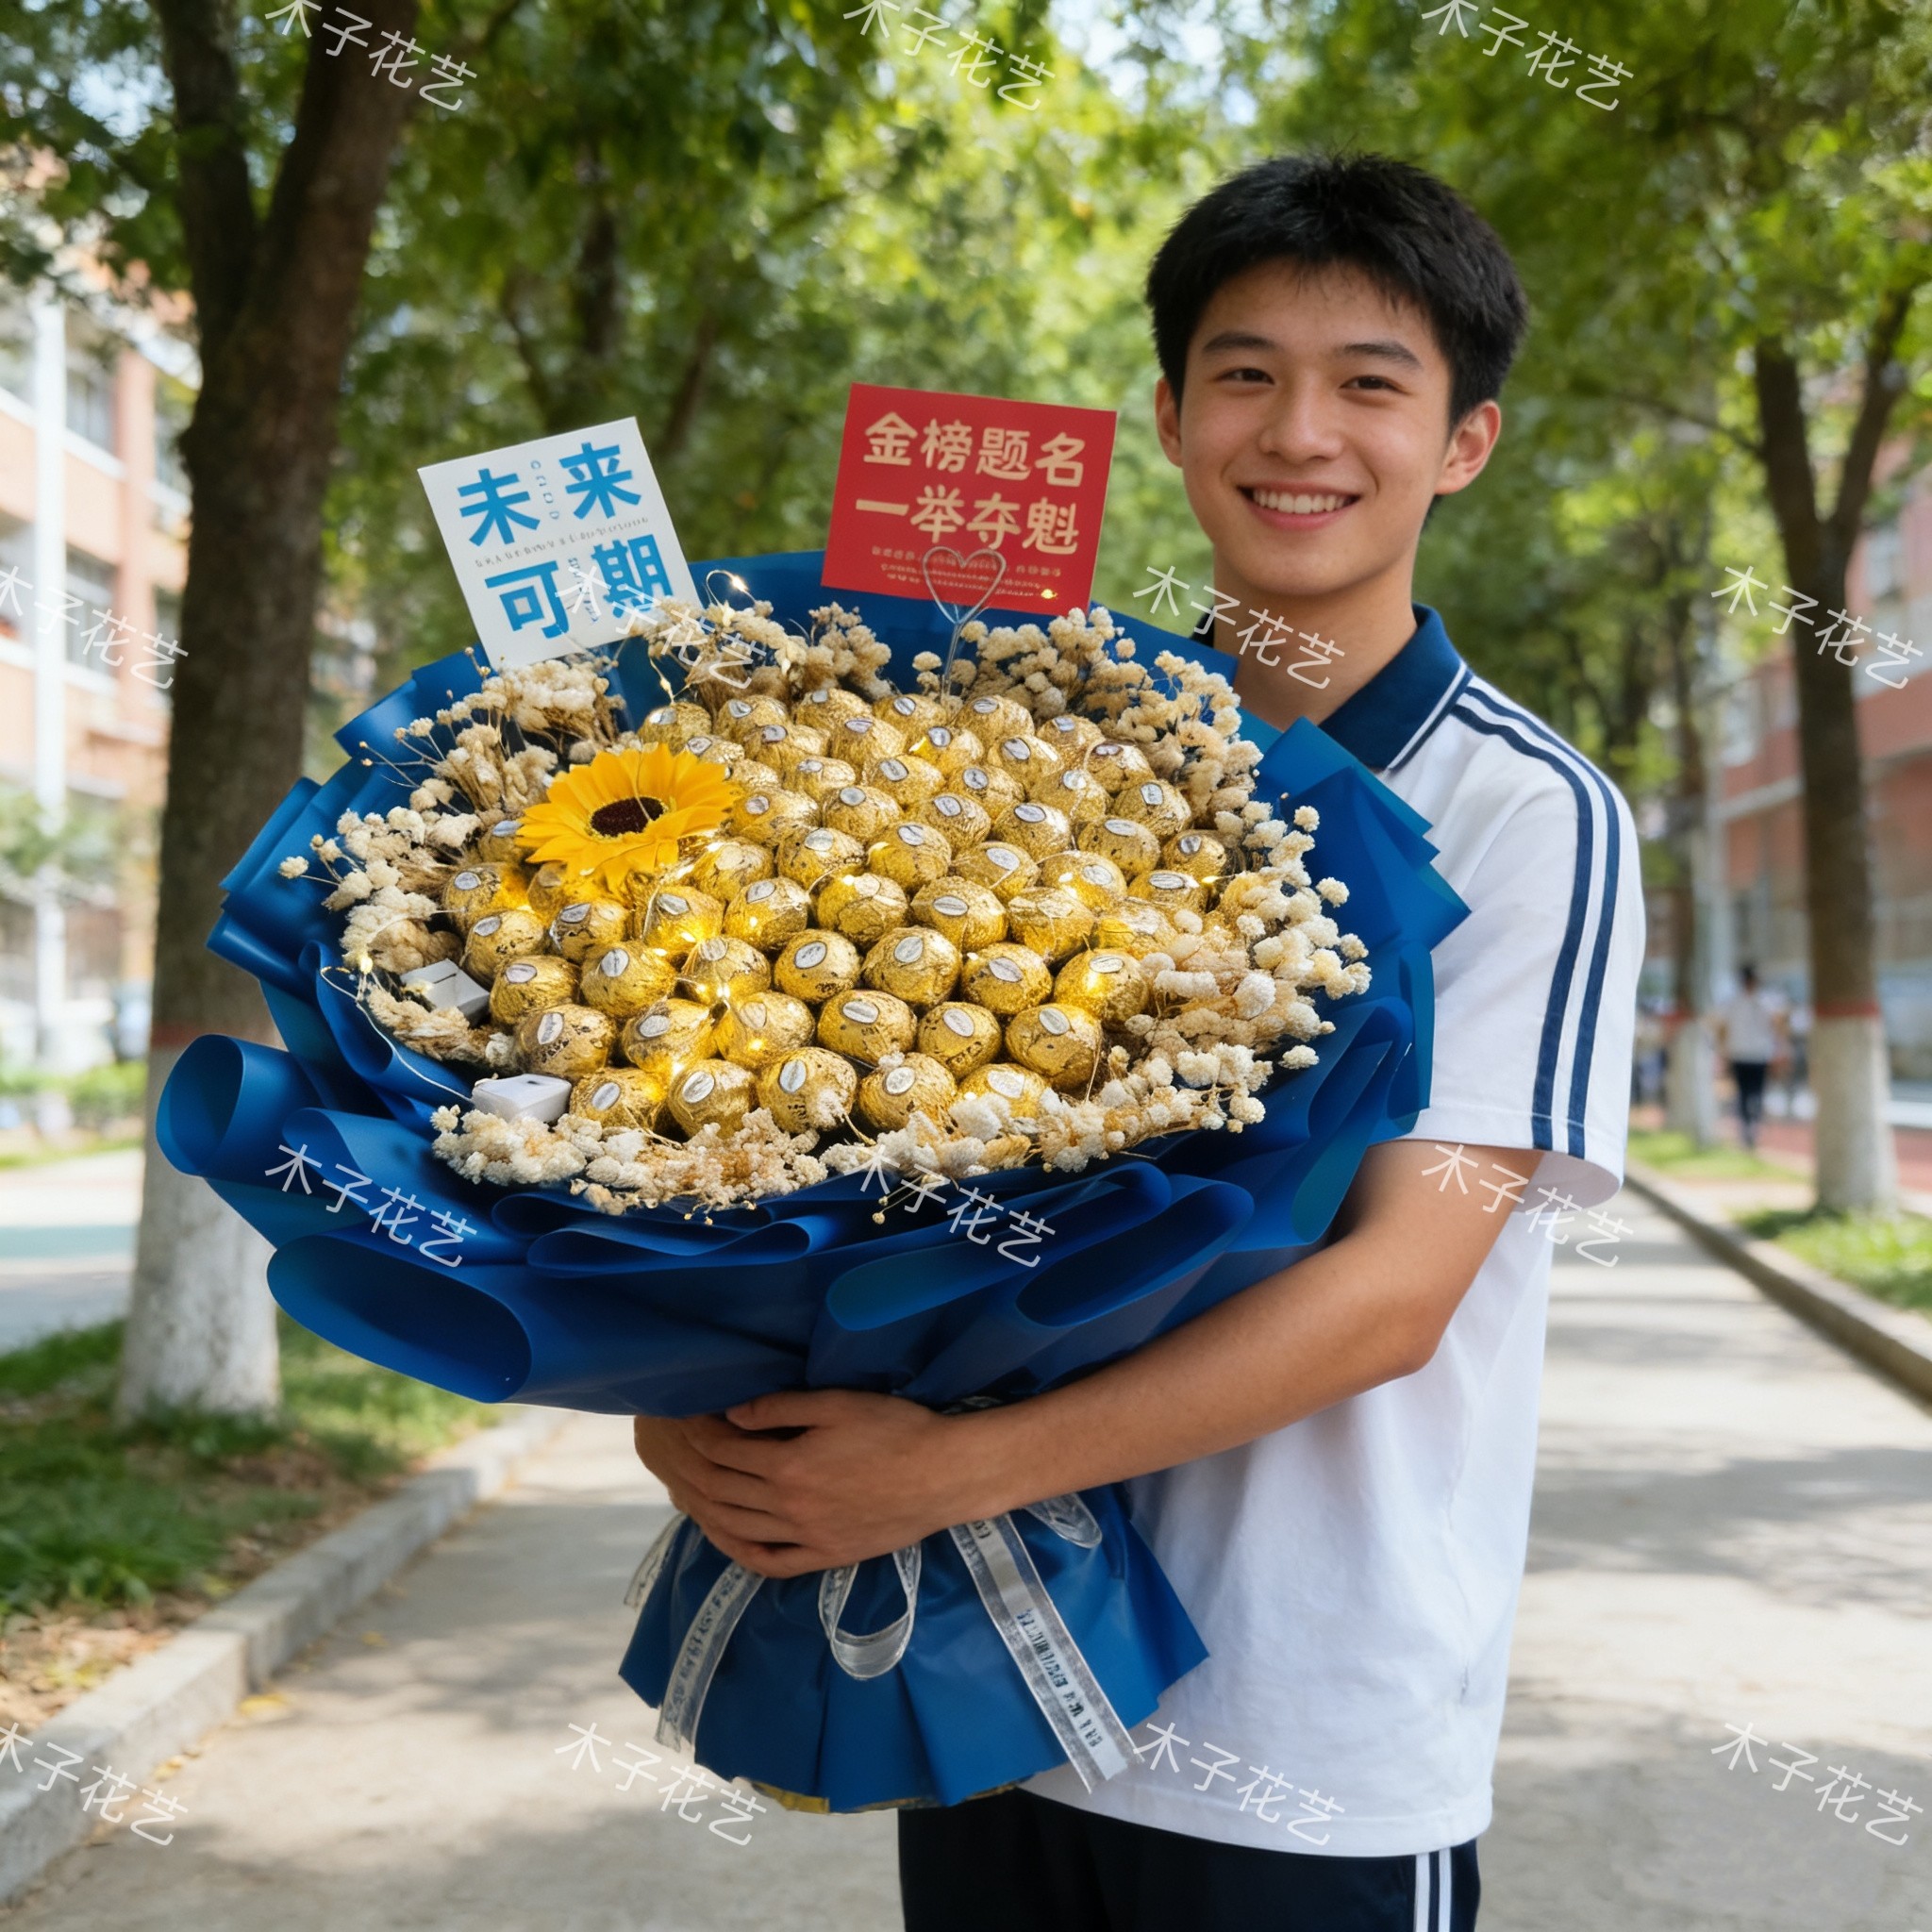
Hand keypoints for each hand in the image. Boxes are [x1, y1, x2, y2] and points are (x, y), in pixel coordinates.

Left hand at [631, 1391, 981, 1579]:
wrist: (944, 1476)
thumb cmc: (895, 1429)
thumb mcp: (837, 1404)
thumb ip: (780, 1409)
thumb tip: (732, 1414)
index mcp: (787, 1467)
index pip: (724, 1452)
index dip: (699, 1434)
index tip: (686, 1419)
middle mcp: (787, 1508)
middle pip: (722, 1491)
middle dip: (693, 1468)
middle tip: (677, 1451)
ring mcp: (806, 1538)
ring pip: (737, 1530)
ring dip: (706, 1511)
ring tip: (690, 1490)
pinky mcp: (826, 1557)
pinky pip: (772, 1562)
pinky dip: (741, 1552)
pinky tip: (730, 1538)